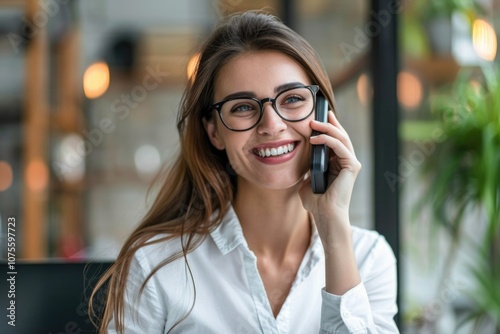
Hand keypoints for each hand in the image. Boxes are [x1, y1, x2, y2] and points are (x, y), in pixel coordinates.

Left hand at [299, 110, 361, 237]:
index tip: (316, 118)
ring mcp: (351, 163)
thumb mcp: (307, 182)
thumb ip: (307, 171)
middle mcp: (346, 162)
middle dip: (328, 123)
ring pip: (341, 138)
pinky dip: (328, 140)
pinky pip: (340, 147)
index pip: (334, 141)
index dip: (327, 128)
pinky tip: (315, 139)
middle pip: (340, 135)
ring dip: (327, 128)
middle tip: (315, 116)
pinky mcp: (352, 166)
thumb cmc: (316, 202)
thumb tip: (300, 163)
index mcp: (337, 164)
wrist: (324, 215)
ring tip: (313, 123)